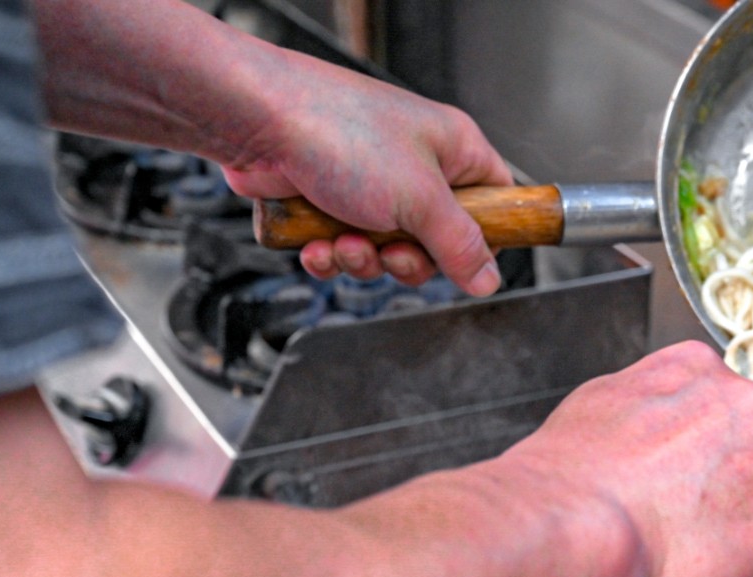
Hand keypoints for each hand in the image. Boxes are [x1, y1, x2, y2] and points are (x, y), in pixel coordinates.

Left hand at [221, 51, 512, 294]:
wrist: (256, 121)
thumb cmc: (339, 132)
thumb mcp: (419, 199)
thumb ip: (460, 245)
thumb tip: (490, 279)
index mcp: (452, 150)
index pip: (496, 200)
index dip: (487, 238)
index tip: (467, 263)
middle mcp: (416, 167)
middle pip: (438, 243)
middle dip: (408, 261)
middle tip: (391, 252)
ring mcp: (372, 186)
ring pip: (388, 252)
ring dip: (363, 260)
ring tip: (342, 241)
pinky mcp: (331, 204)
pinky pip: (346, 249)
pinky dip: (330, 255)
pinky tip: (316, 244)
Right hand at [501, 341, 752, 576]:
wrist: (569, 532)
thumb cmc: (568, 482)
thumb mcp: (603, 406)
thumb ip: (660, 409)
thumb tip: (665, 429)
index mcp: (701, 372)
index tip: (746, 459)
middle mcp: (749, 408)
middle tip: (745, 512)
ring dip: (751, 532)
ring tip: (686, 555)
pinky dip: (743, 576)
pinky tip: (693, 575)